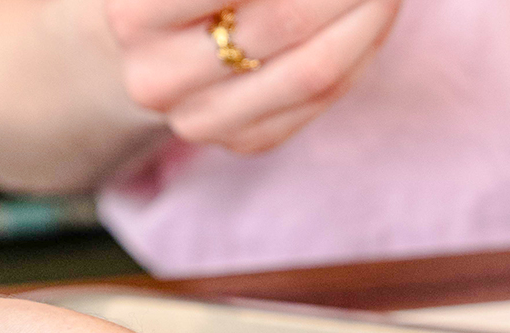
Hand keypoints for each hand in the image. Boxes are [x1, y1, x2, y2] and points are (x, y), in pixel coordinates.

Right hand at [105, 0, 400, 153]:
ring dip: (369, 12)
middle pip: (285, 19)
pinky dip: (364, 45)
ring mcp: (200, 120)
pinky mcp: (243, 142)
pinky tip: (376, 12)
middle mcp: (157, 76)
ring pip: (315, 70)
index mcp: (133, 13)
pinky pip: (324, 97)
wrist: (153, 42)